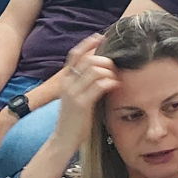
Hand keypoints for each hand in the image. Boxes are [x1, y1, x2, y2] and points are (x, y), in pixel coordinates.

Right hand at [52, 35, 117, 152]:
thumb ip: (82, 81)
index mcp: (65, 80)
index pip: (75, 54)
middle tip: (114, 66)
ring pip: (95, 70)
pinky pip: (99, 85)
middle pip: (88, 59)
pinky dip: (110, 82)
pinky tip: (114, 85)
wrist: (62, 140)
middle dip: (105, 59)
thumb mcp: (74, 95)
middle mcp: (67, 84)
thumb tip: (99, 65)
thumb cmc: (73, 117)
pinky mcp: (82, 104)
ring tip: (115, 78)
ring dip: (109, 71)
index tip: (101, 37)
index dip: (88, 44)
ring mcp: (74, 93)